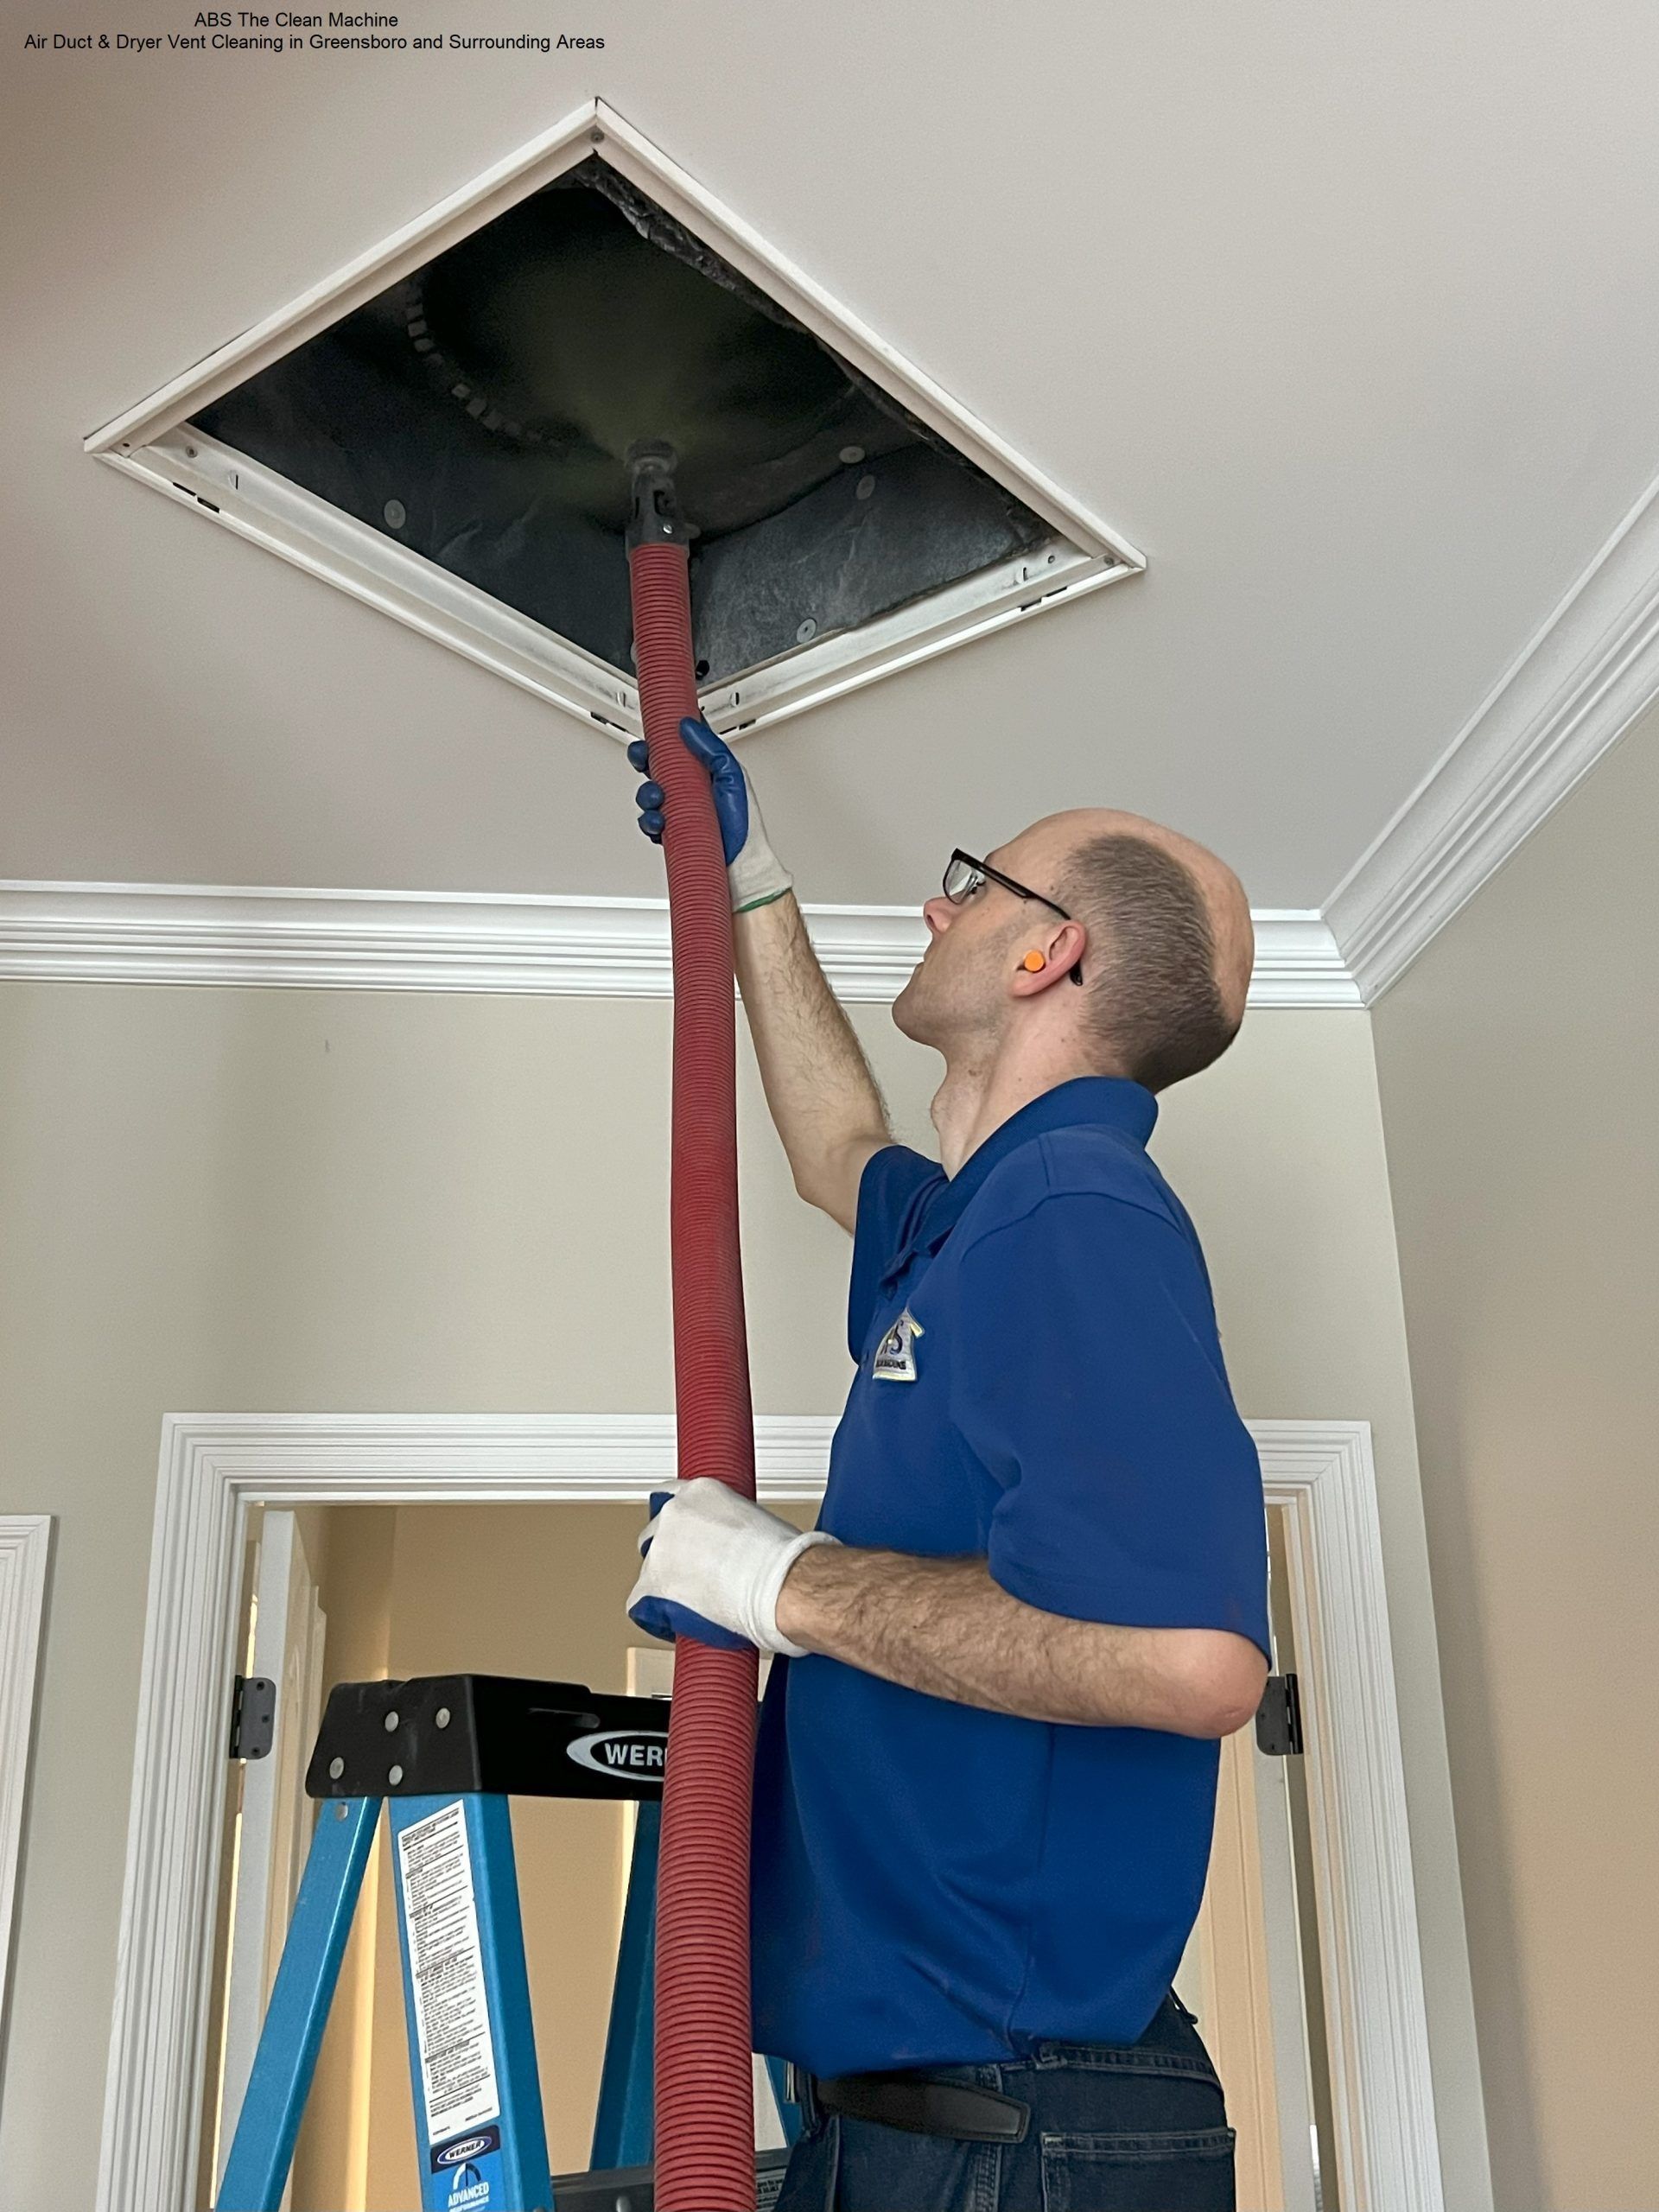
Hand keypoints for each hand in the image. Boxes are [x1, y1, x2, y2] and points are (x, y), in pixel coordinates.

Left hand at [626, 1477, 838, 1655]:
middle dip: (673, 1554)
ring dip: (666, 1583)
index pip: (674, 1499)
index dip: (682, 1525)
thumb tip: (733, 1544)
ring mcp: (659, 1549)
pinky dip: (656, 1617)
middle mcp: (673, 1513)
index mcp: (699, 1491)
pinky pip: (640, 1605)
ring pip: (649, 1568)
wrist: (781, 1585)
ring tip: (693, 1601)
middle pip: (656, 1534)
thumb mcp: (756, 1521)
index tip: (688, 1537)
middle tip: (697, 1573)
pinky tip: (678, 1623)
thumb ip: (731, 1526)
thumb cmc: (781, 1557)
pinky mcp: (652, 1585)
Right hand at [629, 717, 792, 914]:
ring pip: (649, 793)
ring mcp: (679, 809)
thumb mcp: (732, 776)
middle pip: (657, 766)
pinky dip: (649, 820)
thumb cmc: (745, 826)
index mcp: (705, 770)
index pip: (678, 745)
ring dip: (646, 792)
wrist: (742, 867)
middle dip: (645, 760)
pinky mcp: (671, 831)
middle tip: (645, 759)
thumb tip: (688, 724)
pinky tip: (659, 821)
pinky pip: (650, 821)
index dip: (662, 736)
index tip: (652, 729)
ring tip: (657, 797)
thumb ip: (712, 748)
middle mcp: (690, 788)